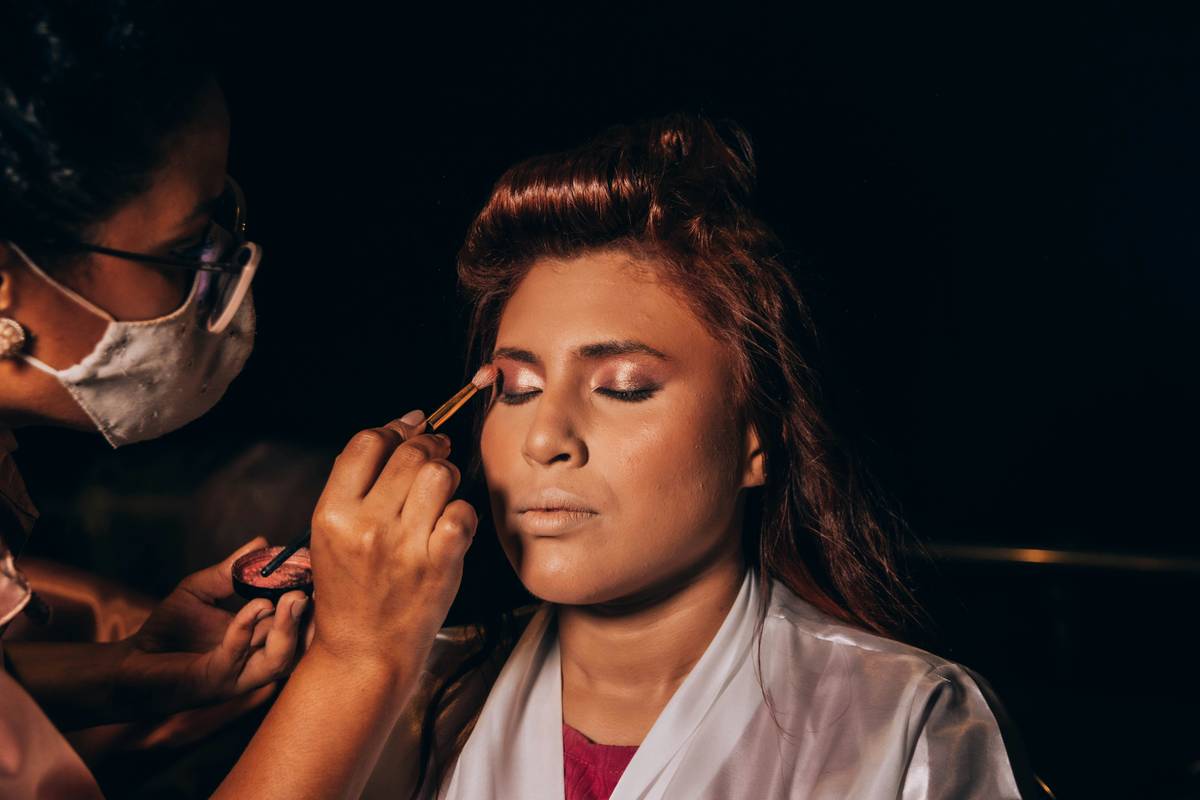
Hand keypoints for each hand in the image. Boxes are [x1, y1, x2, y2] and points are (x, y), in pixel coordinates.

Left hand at [115, 538, 308, 715]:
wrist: (129, 663)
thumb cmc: (166, 631)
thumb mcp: (200, 590)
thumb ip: (231, 569)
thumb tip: (262, 541)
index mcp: (259, 640)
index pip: (298, 623)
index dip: (311, 601)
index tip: (317, 573)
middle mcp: (255, 660)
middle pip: (300, 645)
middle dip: (310, 618)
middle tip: (311, 589)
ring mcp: (237, 675)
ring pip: (280, 660)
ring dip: (289, 629)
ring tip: (292, 599)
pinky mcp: (213, 681)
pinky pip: (236, 656)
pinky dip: (247, 629)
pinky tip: (252, 607)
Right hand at [307, 411, 477, 672]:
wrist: (364, 651)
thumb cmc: (350, 590)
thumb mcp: (330, 534)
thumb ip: (357, 484)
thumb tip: (400, 426)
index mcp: (332, 513)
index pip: (367, 442)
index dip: (394, 428)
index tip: (410, 429)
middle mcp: (367, 525)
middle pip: (410, 453)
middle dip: (429, 445)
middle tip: (436, 452)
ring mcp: (404, 545)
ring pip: (440, 474)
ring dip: (447, 474)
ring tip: (443, 488)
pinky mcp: (439, 564)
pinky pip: (462, 511)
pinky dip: (462, 512)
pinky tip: (452, 523)